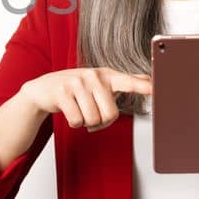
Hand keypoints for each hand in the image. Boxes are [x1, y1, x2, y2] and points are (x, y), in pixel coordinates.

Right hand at [15, 68, 150, 132]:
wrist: (43, 89)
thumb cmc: (76, 88)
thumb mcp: (100, 82)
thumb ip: (124, 81)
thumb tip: (148, 78)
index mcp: (106, 75)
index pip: (128, 81)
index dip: (142, 86)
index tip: (155, 88)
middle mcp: (93, 76)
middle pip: (110, 114)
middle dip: (101, 122)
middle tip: (92, 114)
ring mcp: (77, 83)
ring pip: (93, 120)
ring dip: (86, 123)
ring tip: (79, 111)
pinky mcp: (62, 92)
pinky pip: (77, 121)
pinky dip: (74, 123)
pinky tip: (69, 112)